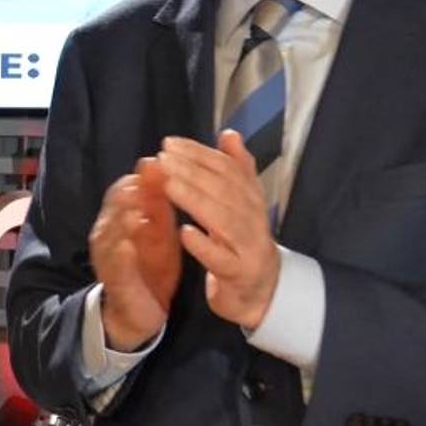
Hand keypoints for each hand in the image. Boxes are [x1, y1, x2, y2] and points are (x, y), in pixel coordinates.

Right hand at [90, 157, 181, 351]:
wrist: (140, 311)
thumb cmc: (150, 265)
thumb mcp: (158, 230)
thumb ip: (160, 202)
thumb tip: (164, 165)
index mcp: (121, 216)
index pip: (127, 187)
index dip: (145, 174)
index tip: (165, 158)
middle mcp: (109, 231)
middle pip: (116, 204)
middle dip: (133, 189)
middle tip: (153, 174)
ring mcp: (108, 256)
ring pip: (110, 231)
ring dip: (122, 218)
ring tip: (137, 206)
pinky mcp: (114, 280)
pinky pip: (114, 265)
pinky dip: (120, 254)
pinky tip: (129, 245)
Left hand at [159, 132, 280, 330]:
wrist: (262, 291)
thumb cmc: (244, 242)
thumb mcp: (242, 204)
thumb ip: (236, 170)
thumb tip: (229, 134)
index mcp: (251, 199)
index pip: (227, 170)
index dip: (200, 154)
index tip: (169, 144)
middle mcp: (254, 219)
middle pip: (225, 191)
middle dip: (193, 172)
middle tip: (163, 160)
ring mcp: (249, 247)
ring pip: (224, 220)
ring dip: (196, 201)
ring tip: (169, 186)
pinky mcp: (239, 274)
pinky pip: (221, 259)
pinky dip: (204, 245)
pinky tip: (184, 232)